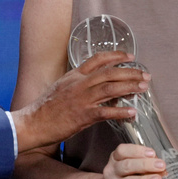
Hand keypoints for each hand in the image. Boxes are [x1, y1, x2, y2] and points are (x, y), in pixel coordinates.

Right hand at [12, 51, 146, 151]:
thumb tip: (94, 85)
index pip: (97, 59)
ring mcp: (81, 99)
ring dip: (129, 87)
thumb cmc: (45, 109)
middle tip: (144, 74)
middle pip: (109, 72)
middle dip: (130, 72)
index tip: (129, 55)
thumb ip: (78, 84)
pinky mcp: (82, 116)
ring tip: (143, 87)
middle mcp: (79, 84)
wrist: (32, 123)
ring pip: (110, 88)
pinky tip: (132, 112)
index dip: (116, 55)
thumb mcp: (61, 88)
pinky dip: (121, 111)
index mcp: (74, 75)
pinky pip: (106, 112)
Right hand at [100, 143, 167, 178]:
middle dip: (145, 165)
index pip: (122, 151)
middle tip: (161, 165)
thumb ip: (145, 166)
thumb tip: (162, 170)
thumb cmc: (123, 177)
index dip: (137, 150)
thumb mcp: (129, 167)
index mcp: (115, 159)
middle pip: (127, 166)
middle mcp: (113, 172)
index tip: (152, 153)